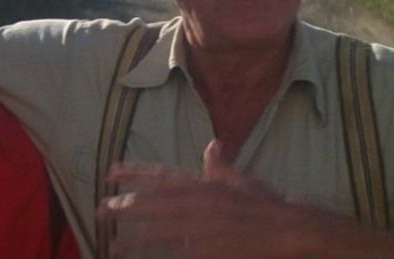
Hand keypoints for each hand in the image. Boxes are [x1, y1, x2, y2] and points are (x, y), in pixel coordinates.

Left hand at [97, 140, 393, 257]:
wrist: (292, 231)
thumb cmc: (268, 206)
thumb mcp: (243, 181)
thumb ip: (221, 167)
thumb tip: (212, 145)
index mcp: (205, 184)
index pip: (162, 177)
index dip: (135, 174)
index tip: (111, 172)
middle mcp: (200, 204)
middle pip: (154, 205)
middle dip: (125, 207)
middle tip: (100, 210)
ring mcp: (204, 229)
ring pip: (161, 232)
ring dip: (134, 238)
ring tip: (111, 243)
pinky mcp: (209, 250)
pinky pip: (179, 253)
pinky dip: (162, 255)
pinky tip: (144, 258)